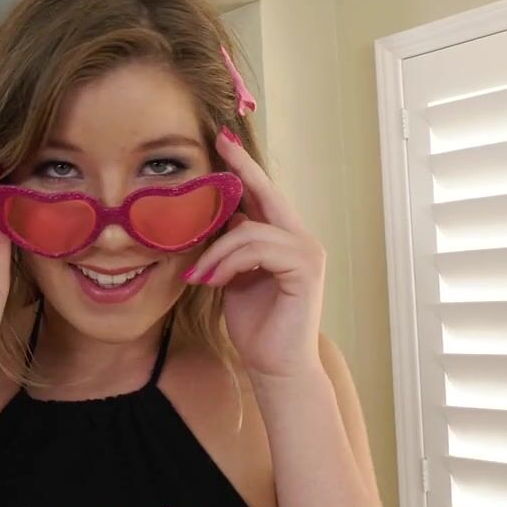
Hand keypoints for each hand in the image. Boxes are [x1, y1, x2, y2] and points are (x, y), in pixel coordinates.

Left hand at [181, 128, 327, 378]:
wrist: (274, 366)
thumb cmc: (255, 325)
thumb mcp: (234, 277)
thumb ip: (231, 247)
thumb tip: (219, 216)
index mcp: (283, 238)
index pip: (262, 195)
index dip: (244, 167)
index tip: (223, 140)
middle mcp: (300, 239)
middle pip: (268, 194)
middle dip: (242, 167)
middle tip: (219, 142)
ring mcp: (307, 252)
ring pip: (252, 228)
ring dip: (217, 251)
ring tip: (199, 275)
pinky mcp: (305, 268)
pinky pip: (258, 248)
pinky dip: (230, 261)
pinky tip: (214, 281)